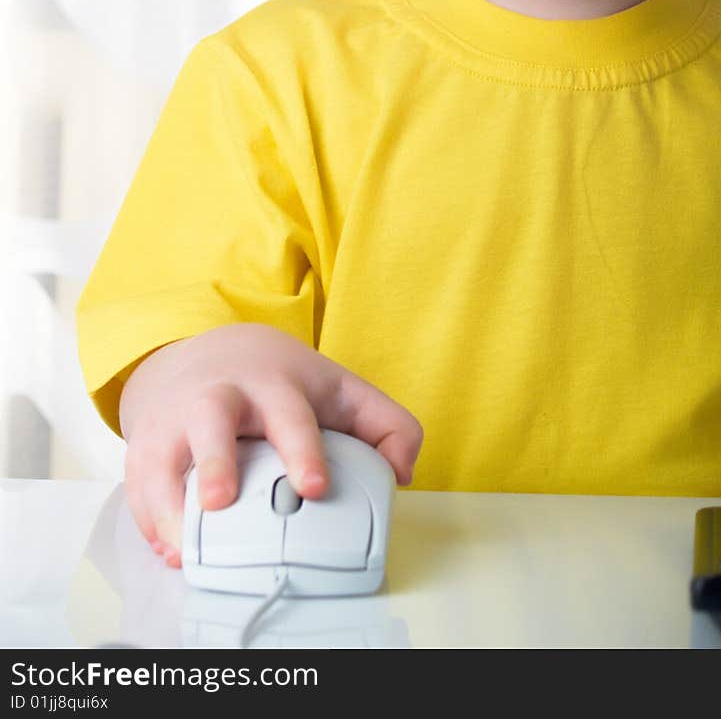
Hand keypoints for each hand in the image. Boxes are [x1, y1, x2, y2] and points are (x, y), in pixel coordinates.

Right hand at [118, 322, 422, 567]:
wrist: (210, 351)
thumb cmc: (279, 383)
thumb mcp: (337, 390)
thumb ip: (385, 424)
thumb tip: (402, 470)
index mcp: (272, 385)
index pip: (290, 414)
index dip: (302, 450)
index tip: (314, 487)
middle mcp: (219, 398)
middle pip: (212, 422)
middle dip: (216, 462)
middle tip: (222, 501)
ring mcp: (176, 422)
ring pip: (163, 457)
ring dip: (168, 501)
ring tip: (183, 544)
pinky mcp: (145, 448)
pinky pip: (138, 487)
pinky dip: (149, 521)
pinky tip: (169, 549)